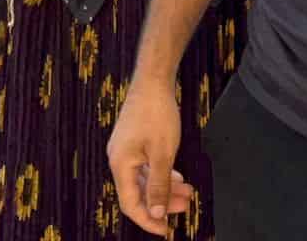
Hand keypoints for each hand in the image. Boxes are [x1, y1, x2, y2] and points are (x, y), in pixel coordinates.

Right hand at [107, 75, 193, 236]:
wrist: (153, 80)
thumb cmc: (156, 113)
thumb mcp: (162, 153)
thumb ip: (159, 185)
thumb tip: (157, 212)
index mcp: (120, 164)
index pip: (131, 204)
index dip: (149, 220)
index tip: (166, 230)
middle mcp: (119, 160)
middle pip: (138, 193)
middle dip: (162, 203)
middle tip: (185, 208)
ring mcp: (125, 150)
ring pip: (144, 179)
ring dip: (165, 188)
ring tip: (187, 193)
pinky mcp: (133, 142)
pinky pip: (145, 167)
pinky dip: (161, 175)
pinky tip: (178, 178)